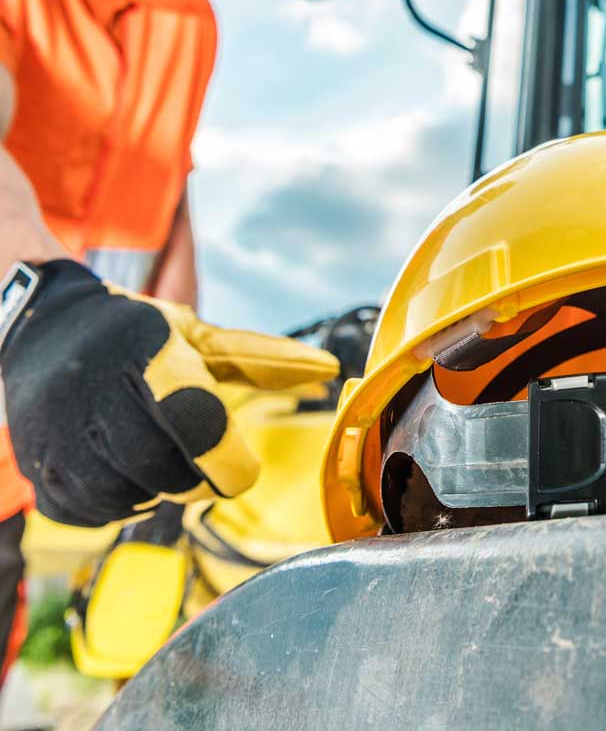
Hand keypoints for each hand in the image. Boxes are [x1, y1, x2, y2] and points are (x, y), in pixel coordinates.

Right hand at [0, 260, 338, 525]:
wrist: (42, 329)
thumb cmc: (137, 335)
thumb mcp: (197, 336)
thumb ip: (263, 359)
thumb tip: (329, 369)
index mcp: (149, 353)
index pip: (197, 423)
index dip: (230, 461)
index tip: (246, 470)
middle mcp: (98, 392)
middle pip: (168, 473)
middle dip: (200, 480)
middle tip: (205, 465)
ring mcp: (61, 433)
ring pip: (132, 497)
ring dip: (161, 490)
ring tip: (159, 455)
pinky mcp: (40, 466)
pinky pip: (93, 512)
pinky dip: (121, 502)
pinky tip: (123, 470)